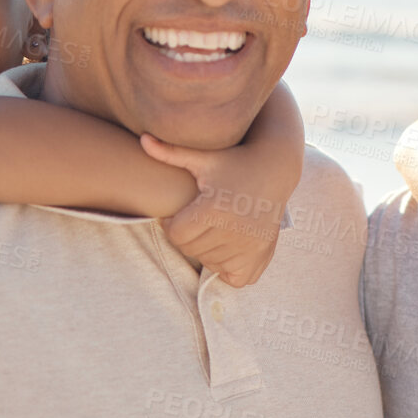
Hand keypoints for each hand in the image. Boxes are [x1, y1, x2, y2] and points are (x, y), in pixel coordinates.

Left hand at [141, 133, 286, 287]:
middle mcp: (234, 230)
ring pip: (211, 263)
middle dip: (189, 237)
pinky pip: (234, 277)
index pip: (176, 235)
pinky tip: (229, 244)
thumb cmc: (233, 161)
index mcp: (215, 209)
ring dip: (207, 250)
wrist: (275, 169)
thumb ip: (171, 152)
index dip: (173, 224)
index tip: (181, 213)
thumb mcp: (204, 158)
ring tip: (213, 229)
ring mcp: (250, 246)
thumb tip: (142, 140)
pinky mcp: (261, 256)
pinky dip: (228, 267)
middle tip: (198, 220)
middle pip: (192, 250)